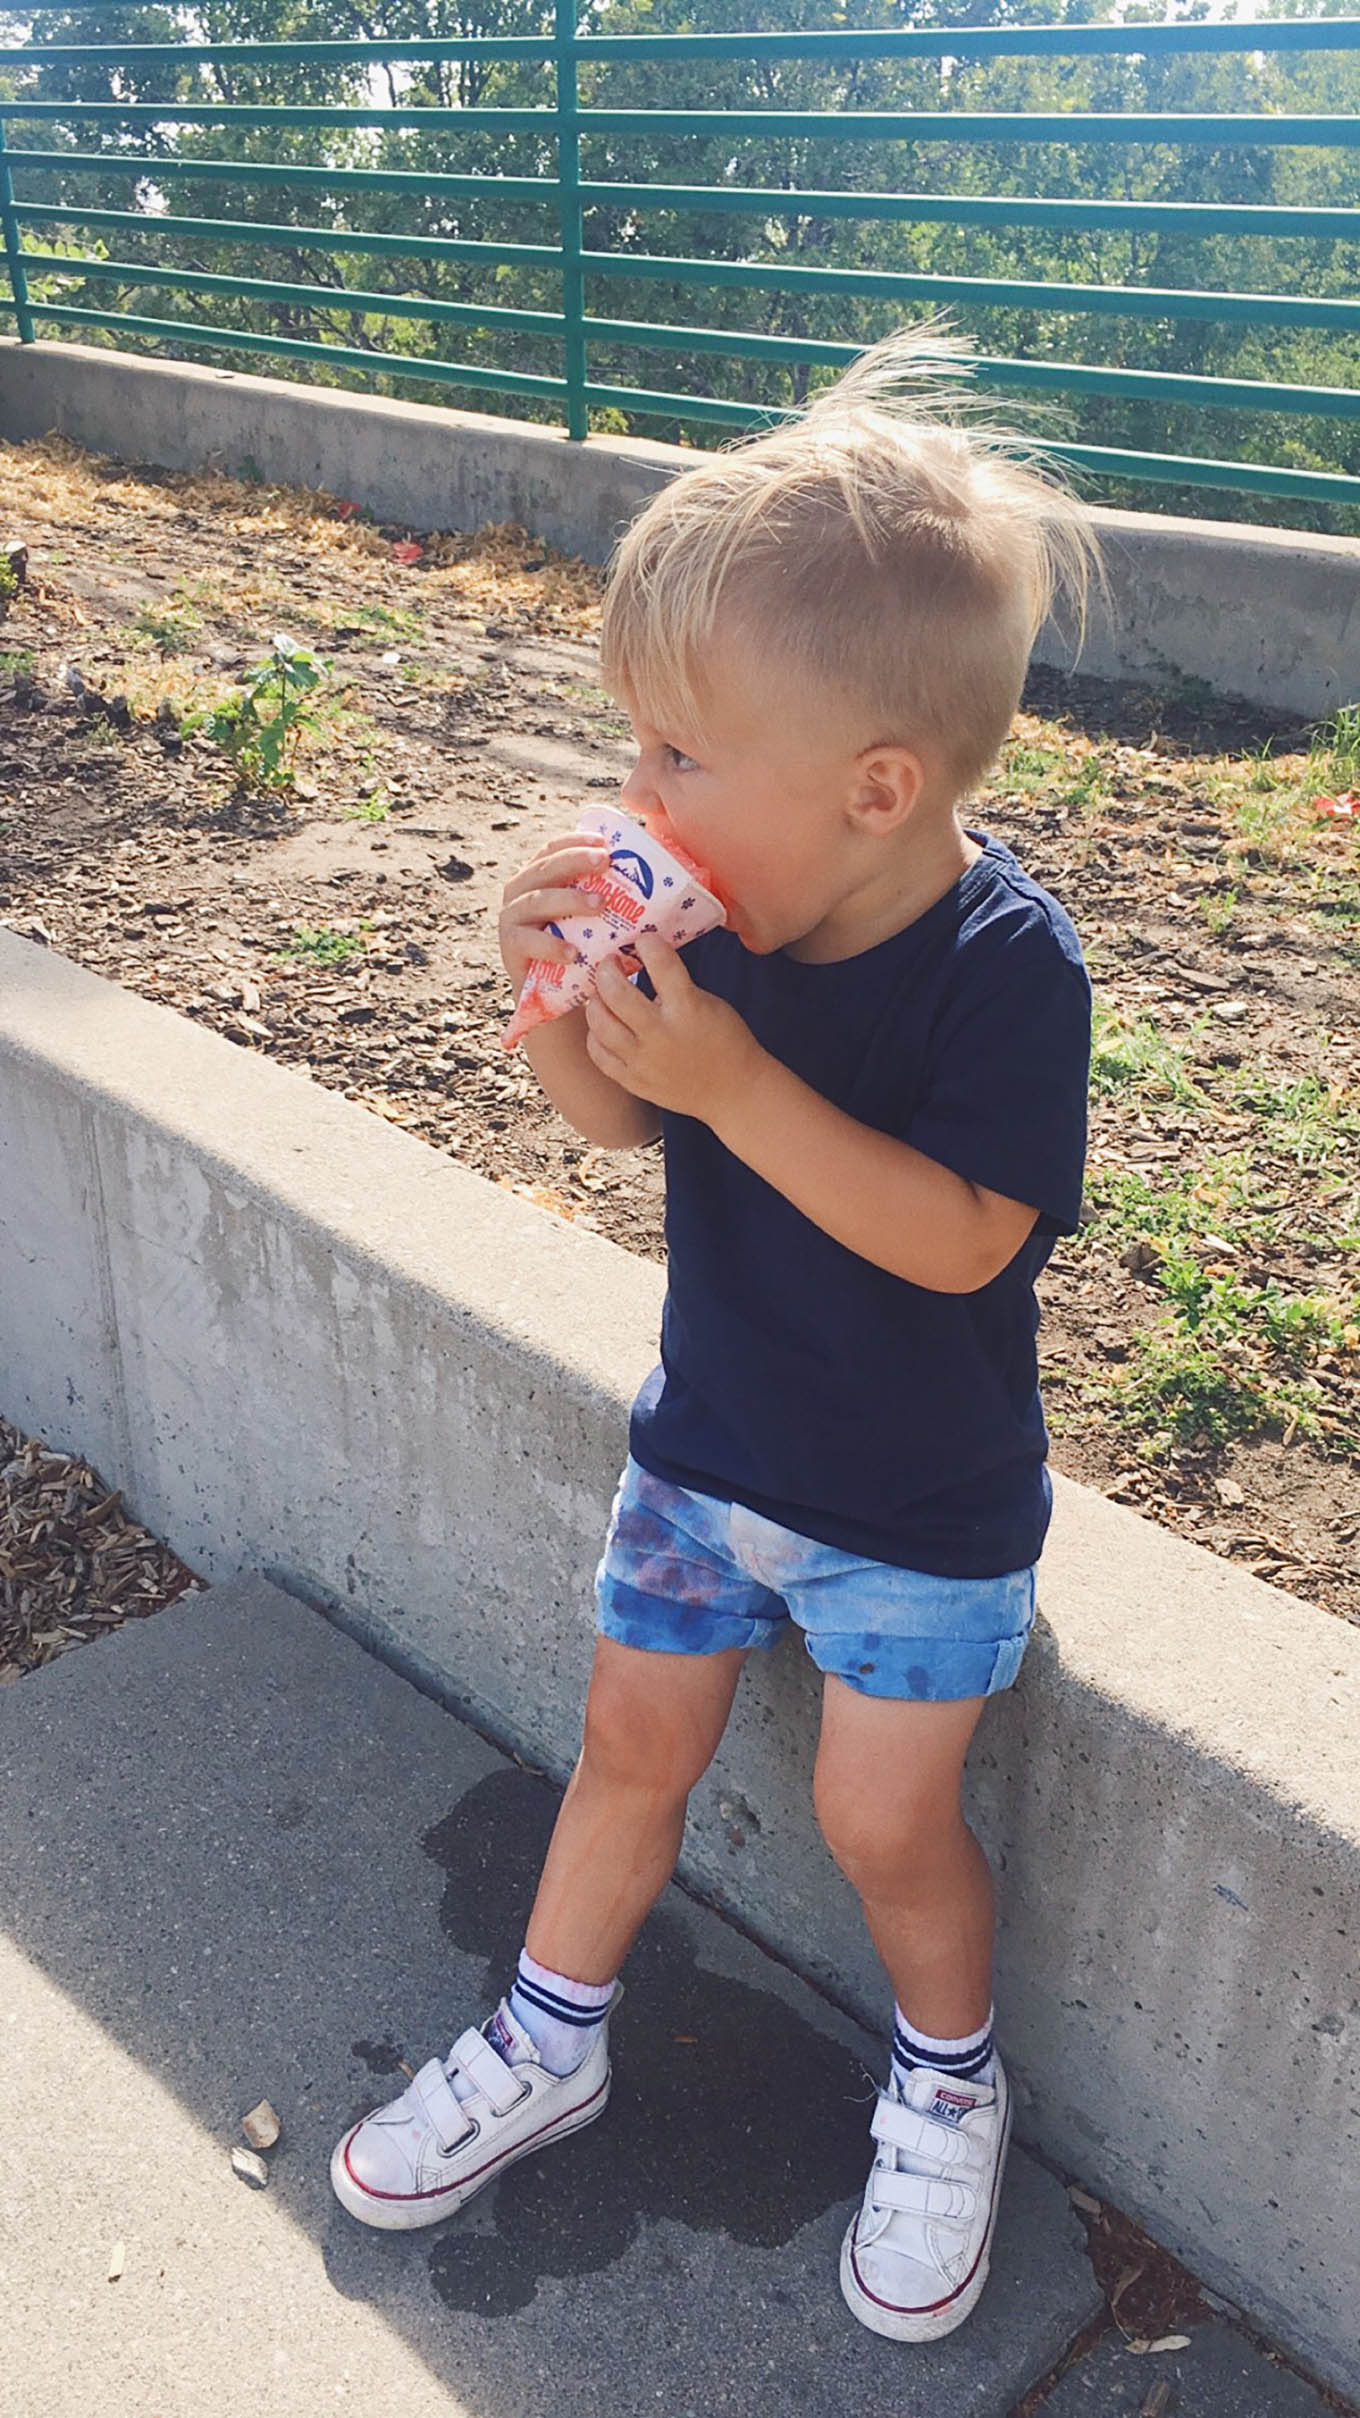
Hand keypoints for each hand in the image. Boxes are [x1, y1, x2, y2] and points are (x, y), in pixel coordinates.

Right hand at [498, 832, 610, 991]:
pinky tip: (573, 953)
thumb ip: (608, 894)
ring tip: (599, 905)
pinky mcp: (509, 949)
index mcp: (539, 877)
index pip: (553, 849)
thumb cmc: (583, 949)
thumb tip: (657, 874)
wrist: (559, 998)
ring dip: (569, 899)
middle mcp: (521, 892)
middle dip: (575, 861)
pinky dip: (551, 945)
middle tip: (605, 862)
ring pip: (538, 900)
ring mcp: (512, 920)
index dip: (576, 841)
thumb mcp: (594, 918)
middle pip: (545, 868)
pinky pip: (528, 941)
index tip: (605, 842)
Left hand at [583, 933, 759, 1119]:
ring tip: (602, 993)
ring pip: (599, 1022)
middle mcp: (661, 1034)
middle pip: (616, 992)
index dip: (648, 944)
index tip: (644, 941)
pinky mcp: (633, 1081)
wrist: (732, 1092)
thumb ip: (676, 986)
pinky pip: (599, 1054)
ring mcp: (643, 1061)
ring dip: (596, 1000)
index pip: (660, 963)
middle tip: (610, 963)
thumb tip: (643, 964)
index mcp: (687, 1008)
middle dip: (607, 969)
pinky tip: (603, 1025)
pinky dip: (596, 1034)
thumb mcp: (709, 1004)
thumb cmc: (725, 1042)